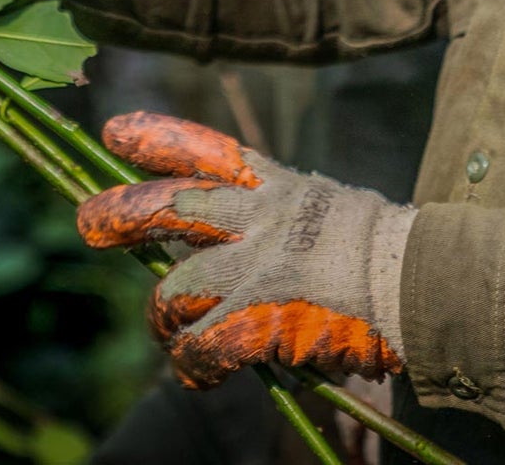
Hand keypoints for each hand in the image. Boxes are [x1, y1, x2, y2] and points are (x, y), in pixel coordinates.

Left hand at [77, 113, 413, 388]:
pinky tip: (201, 374)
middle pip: (172, 206)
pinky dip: (193, 363)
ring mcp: (254, 265)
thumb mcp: (328, 209)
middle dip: (122, 213)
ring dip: (164, 314)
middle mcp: (259, 216)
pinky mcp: (256, 318)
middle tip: (87, 223)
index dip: (158, 138)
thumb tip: (243, 240)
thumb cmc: (385, 252)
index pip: (208, 151)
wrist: (417, 281)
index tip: (116, 130)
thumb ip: (283, 216)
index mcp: (278, 185)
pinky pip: (200, 345)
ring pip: (175, 286)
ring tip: (169, 332)